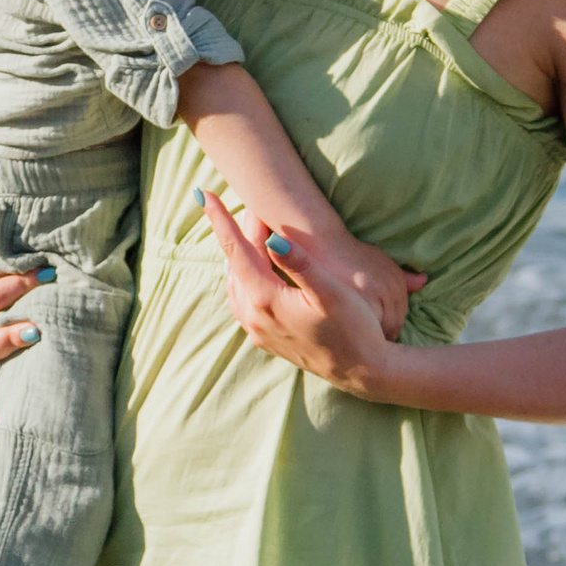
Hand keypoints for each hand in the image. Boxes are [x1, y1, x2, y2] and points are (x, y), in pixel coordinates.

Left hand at [205, 197, 424, 340]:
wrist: (362, 372)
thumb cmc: (355, 329)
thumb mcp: (332, 293)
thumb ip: (301, 264)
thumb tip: (273, 237)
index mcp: (266, 300)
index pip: (236, 250)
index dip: (219, 220)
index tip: (203, 194)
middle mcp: (253, 316)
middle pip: (235, 263)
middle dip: (238, 232)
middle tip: (251, 207)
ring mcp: (256, 330)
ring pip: (235, 282)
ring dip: (240, 255)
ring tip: (251, 231)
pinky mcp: (264, 338)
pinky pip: (241, 300)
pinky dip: (243, 277)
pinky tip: (253, 268)